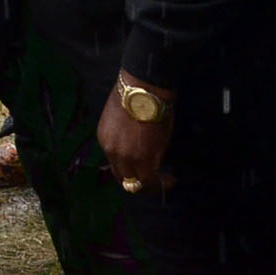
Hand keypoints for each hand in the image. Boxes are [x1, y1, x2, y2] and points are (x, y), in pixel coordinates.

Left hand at [96, 71, 175, 194]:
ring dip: (152, 184)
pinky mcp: (142, 159)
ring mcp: (125, 157)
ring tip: (167, 181)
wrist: (142, 90)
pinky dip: (161, 182)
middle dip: (139, 182)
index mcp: (104, 139)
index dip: (130, 170)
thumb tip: (139, 146)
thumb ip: (125, 137)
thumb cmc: (135, 98)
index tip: (144, 170)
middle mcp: (111, 151)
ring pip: (137, 182)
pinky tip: (171, 179)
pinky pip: (151, 179)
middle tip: (156, 181)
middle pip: (123, 177)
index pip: (115, 163)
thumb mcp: (121, 120)